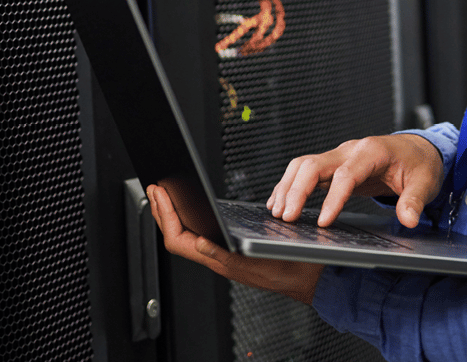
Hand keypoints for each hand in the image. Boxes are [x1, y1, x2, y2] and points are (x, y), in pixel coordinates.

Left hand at [146, 184, 323, 304]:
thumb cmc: (292, 269)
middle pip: (178, 236)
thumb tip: (198, 243)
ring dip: (174, 214)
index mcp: (220, 261)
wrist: (311, 278)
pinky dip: (191, 219)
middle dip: (162, 211)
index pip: (178, 239)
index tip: (161, 194)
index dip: (166, 216)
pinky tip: (192, 210)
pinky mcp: (231, 252)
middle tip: (155, 189)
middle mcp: (218, 259)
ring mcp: (223, 256)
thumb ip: (226, 256)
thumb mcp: (260, 260)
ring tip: (167, 195)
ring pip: (187, 236)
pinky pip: (202, 235)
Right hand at [267, 133, 444, 228]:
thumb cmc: (420, 164)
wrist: (418, 149)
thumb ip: (414, 200)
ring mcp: (340, 155)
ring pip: (304, 165)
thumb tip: (408, 219)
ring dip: (288, 187)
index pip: (346, 174)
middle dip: (297, 190)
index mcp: (372, 152)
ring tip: (277, 213)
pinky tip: (280, 202)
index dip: (333, 198)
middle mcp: (351, 150)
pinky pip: (306, 171)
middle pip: (314, 164)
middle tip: (287, 218)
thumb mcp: (425, 182)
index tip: (323, 222)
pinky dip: (290, 185)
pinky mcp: (334, 164)